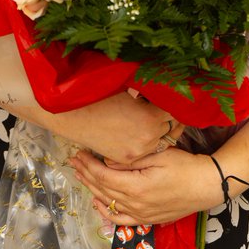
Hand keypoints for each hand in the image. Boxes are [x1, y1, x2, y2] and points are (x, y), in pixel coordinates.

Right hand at [44, 91, 175, 164]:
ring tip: (152, 122)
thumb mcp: (129, 91)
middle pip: (169, 127)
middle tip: (164, 111)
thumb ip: (149, 94)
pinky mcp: (127, 159)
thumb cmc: (100, 97)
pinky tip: (138, 133)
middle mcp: (149, 137)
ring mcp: (138, 151)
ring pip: (158, 141)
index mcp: (152, 117)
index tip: (172, 99)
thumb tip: (163, 89)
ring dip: (157, 133)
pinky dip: (144, 143)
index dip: (173, 103)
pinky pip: (144, 151)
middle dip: (166, 118)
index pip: (174, 110)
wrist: (74, 117)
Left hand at [70, 147, 224, 224]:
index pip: (103, 176)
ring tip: (81, 176)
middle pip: (102, 189)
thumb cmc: (185, 166)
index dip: (88, 165)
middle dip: (86, 174)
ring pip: (108, 203)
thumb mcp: (158, 156)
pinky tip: (98, 203)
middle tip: (74, 161)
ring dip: (92, 189)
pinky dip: (106, 212)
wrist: (207, 185)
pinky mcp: (147, 219)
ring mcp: (140, 214)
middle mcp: (135, 204)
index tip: (79, 153)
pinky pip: (121, 219)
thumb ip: (130, 161)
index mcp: (136, 187)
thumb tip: (107, 162)